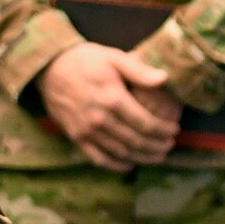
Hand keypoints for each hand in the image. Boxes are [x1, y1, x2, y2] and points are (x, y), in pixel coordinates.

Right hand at [36, 44, 176, 171]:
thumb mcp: (114, 57)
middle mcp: (100, 119)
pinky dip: (115, 166)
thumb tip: (164, 79)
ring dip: (142, 157)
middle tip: (170, 146)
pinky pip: (98, 158)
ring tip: (157, 157)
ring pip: (120, 153)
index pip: (145, 122)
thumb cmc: (85, 60)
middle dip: (156, 146)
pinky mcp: (76, 138)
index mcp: (112, 98)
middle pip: (135, 141)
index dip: (163, 130)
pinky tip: (129, 165)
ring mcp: (86, 131)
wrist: (49, 69)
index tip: (175, 130)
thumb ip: (139, 70)